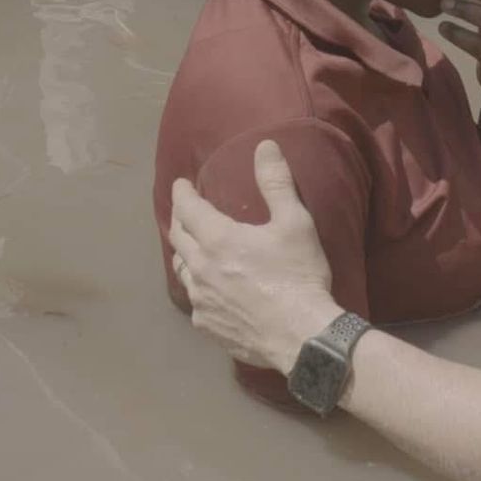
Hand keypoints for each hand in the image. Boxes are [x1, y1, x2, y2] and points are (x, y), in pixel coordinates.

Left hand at [168, 142, 340, 372]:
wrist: (301, 335)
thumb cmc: (298, 275)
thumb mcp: (295, 223)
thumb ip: (276, 183)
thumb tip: (265, 146)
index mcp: (218, 239)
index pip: (187, 208)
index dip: (182, 193)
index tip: (181, 185)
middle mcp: (200, 268)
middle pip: (178, 237)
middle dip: (179, 220)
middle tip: (186, 212)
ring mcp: (201, 300)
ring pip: (182, 270)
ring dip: (185, 254)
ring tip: (193, 249)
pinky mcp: (207, 325)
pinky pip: (195, 300)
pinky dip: (198, 287)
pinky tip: (211, 290)